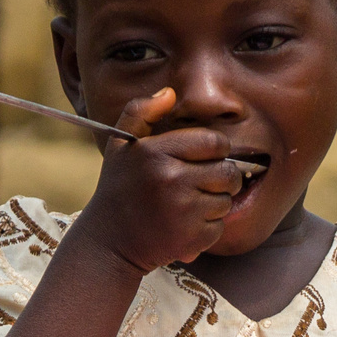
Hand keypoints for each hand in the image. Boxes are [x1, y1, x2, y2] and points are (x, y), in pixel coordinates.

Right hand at [72, 88, 243, 273]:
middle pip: (228, 172)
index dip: (215, 150)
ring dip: (213, 203)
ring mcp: (183, 211)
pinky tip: (183, 225)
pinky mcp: (191, 238)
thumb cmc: (119, 188)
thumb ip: (141, 111)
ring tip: (185, 205)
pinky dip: (206, 228)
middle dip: (221, 177)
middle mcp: (170, 179)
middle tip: (198, 183)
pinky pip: (219, 226)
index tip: (202, 158)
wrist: (108, 242)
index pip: (215, 142)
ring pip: (226, 200)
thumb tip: (169, 93)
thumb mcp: (121, 145)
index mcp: (156, 152)